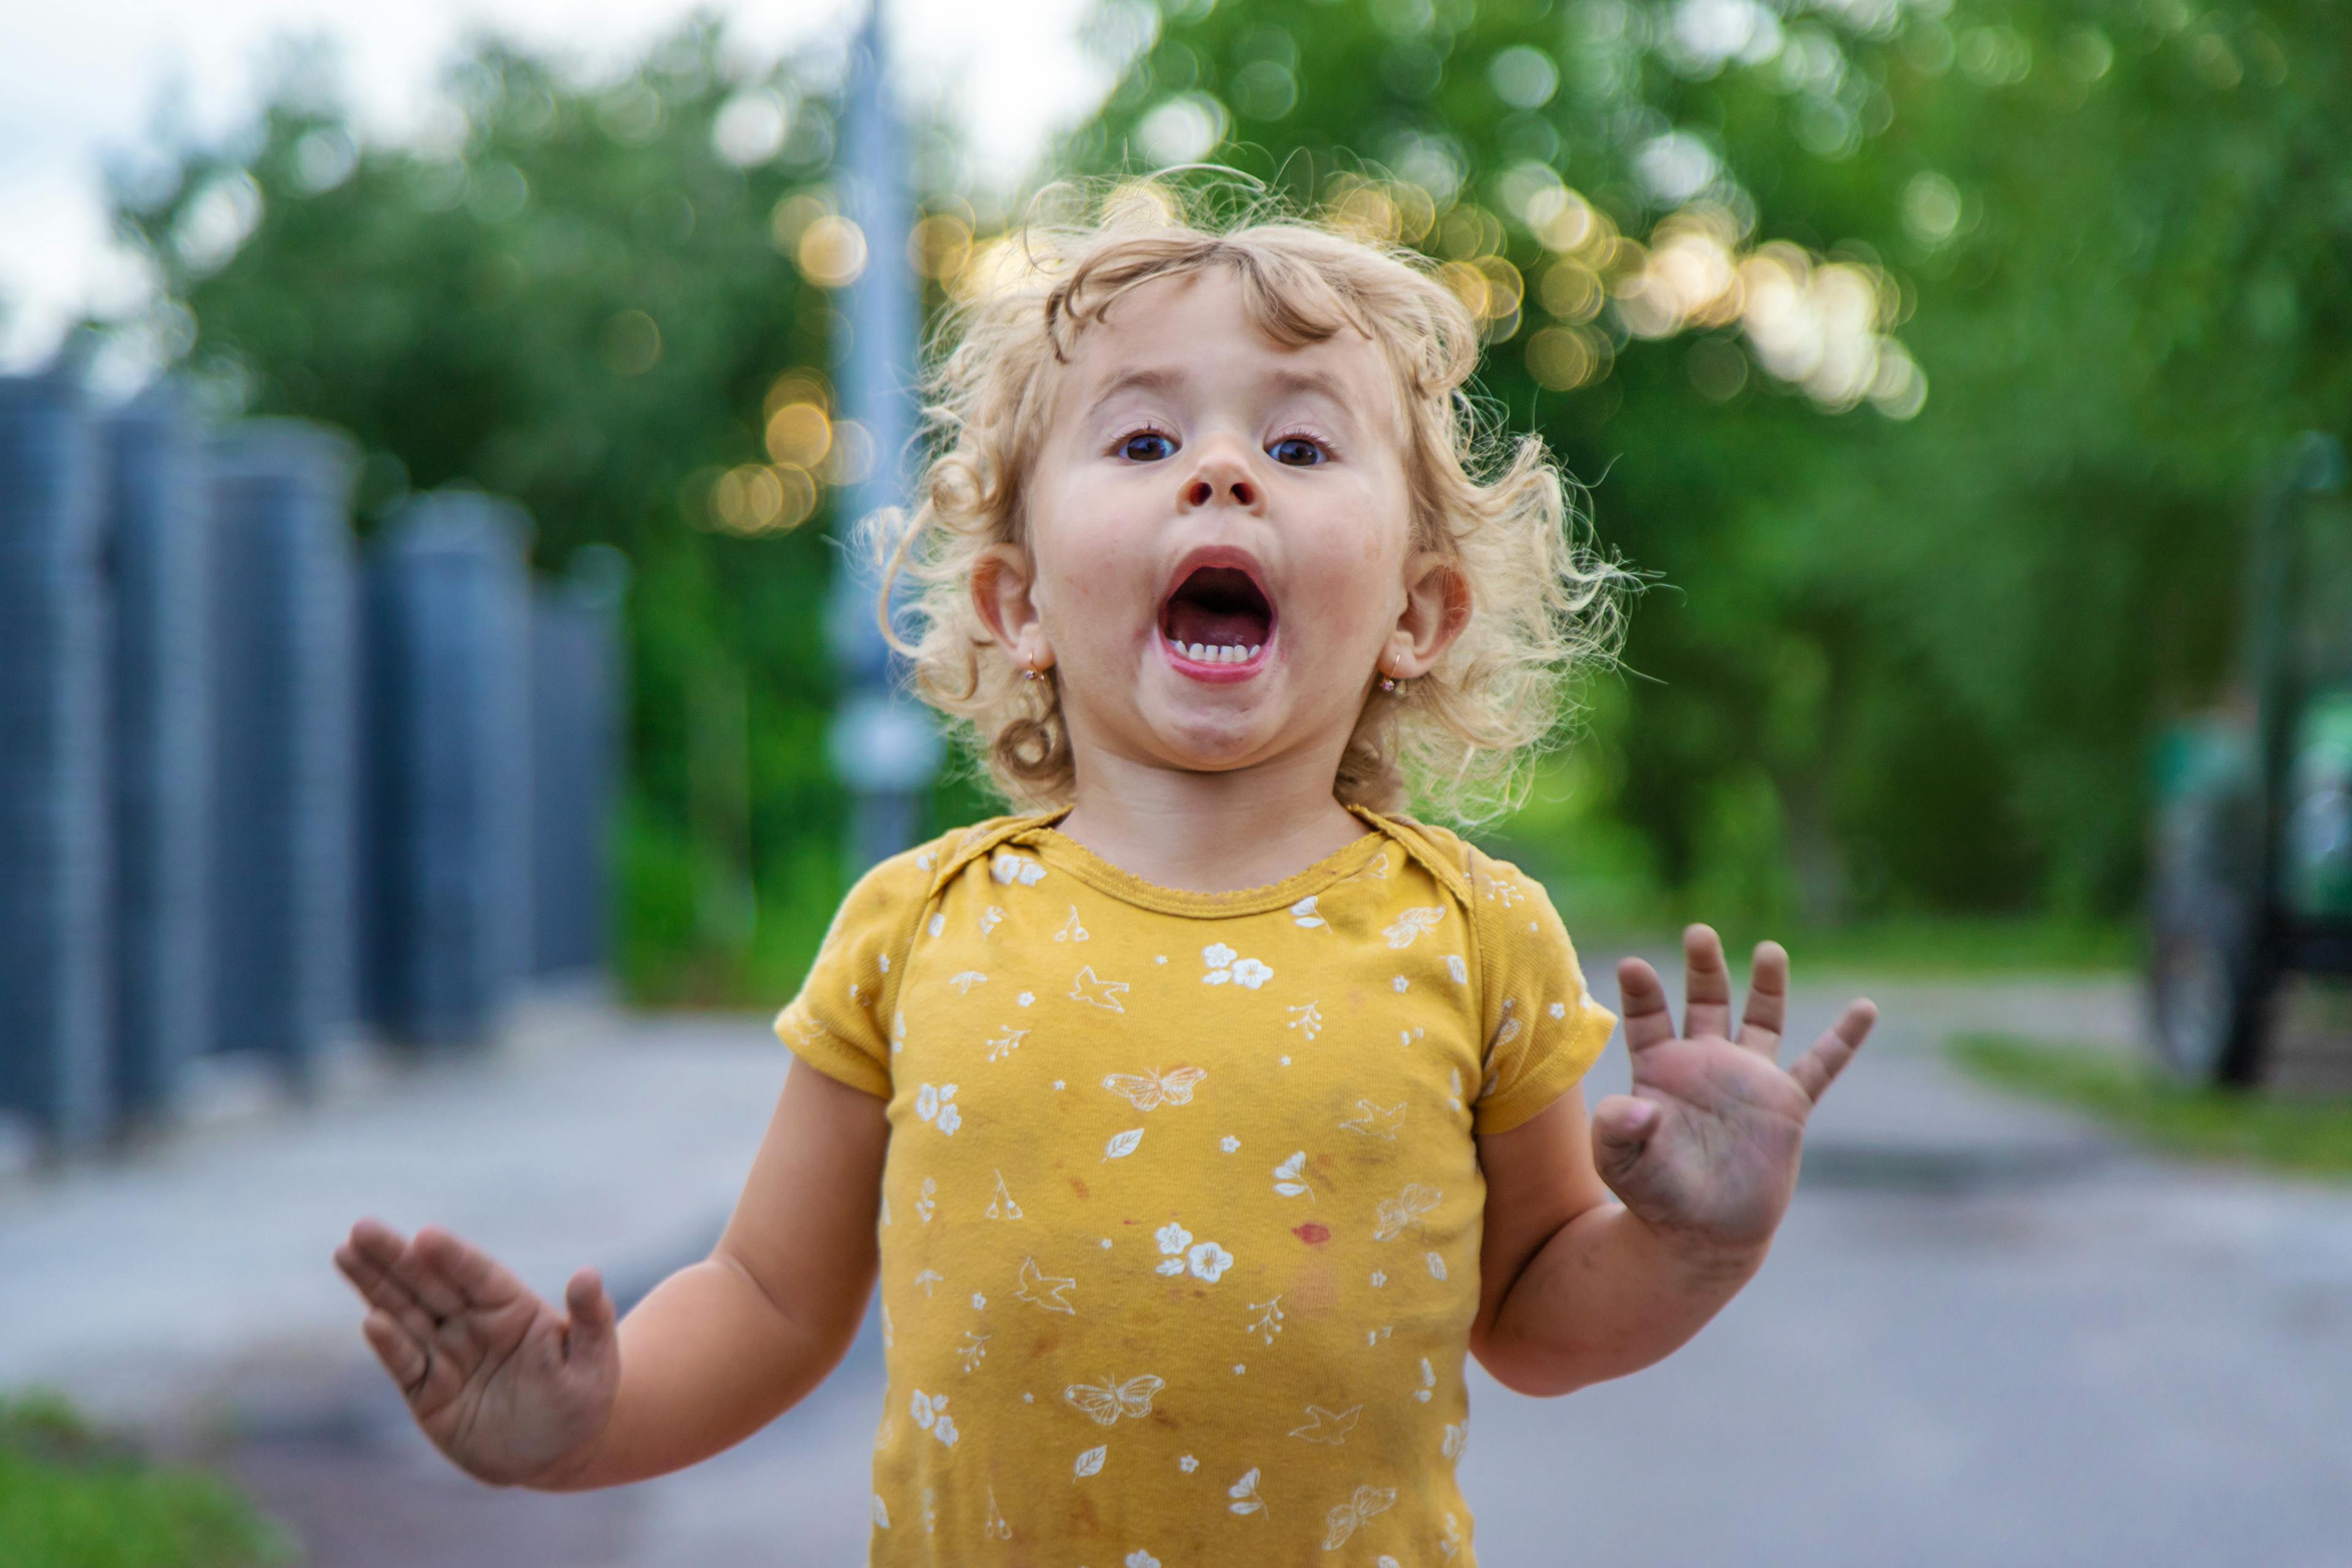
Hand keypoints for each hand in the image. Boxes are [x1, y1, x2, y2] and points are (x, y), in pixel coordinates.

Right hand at [332, 1218, 618, 1487]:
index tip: (426, 1236)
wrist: (556, 1452)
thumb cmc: (581, 1399)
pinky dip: (389, 1344)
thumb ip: (591, 1319)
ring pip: (405, 1313)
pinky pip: (405, 1365)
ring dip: (375, 1286)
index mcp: (513, 1307)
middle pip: (429, 1283)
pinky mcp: (426, 1392)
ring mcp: (446, 1355)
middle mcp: (473, 1323)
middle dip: (395, 1257)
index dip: (453, 1257)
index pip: (478, 1275)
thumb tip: (588, 1275)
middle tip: (362, 1227)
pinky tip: (371, 1319)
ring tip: (346, 1253)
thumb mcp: (596, 1362)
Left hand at [1593, 925, 1876, 1258]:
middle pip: (1705, 1000)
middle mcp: (1703, 1063)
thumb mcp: (1621, 1164)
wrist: (1703, 1232)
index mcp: (1659, 1069)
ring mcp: (1748, 1079)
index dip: (1642, 993)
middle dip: (1704, 967)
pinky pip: (1821, 1065)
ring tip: (1770, 950)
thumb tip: (1635, 1108)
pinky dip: (1843, 1039)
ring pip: (1761, 1019)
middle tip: (1699, 932)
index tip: (1632, 965)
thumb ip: (1616, 1132)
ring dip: (1766, 985)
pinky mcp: (1786, 1105)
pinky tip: (1865, 1008)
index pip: (1649, 1018)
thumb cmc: (1654, 1195)